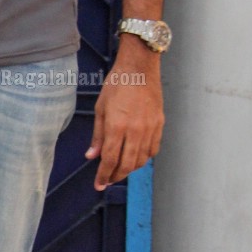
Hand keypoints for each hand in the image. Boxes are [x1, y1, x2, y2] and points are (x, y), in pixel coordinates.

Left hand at [85, 48, 163, 189]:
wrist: (140, 67)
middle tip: (108, 181)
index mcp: (117, 126)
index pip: (109, 160)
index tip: (98, 184)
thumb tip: (91, 156)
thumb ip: (97, 135)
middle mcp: (135, 130)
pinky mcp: (159, 124)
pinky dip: (144, 158)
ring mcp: (149, 128)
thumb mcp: (100, 108)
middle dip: (115, 176)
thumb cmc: (117, 84)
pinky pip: (153, 149)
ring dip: (130, 169)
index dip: (103, 175)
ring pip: (141, 160)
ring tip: (120, 170)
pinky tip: (135, 158)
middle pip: (126, 164)